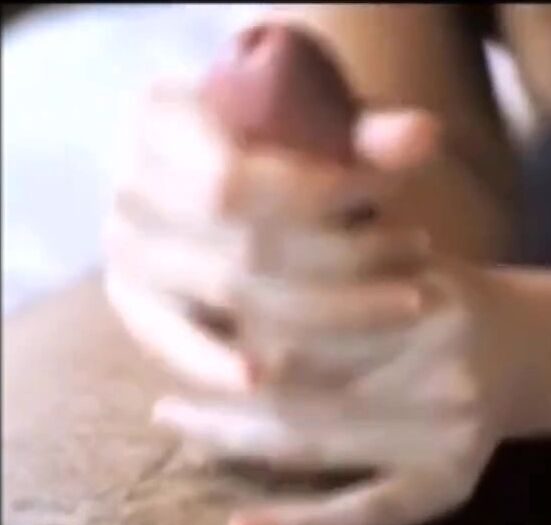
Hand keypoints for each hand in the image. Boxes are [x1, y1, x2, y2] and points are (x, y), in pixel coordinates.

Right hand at [103, 79, 439, 394]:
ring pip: (229, 293)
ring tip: (406, 298)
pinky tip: (263, 378)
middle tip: (418, 250)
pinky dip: (211, 362)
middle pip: (241, 243)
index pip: (240, 179)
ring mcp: (125, 251)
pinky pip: (169, 341)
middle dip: (343, 256)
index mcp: (160, 118)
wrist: (213, 162)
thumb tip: (423, 137)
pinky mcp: (135, 304)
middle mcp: (129, 185)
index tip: (396, 194)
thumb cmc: (277, 133)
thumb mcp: (317, 118)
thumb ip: (365, 132)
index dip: (321, 194)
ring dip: (324, 307)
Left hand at [153, 242, 515, 524]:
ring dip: (236, 441)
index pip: (304, 313)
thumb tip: (225, 260)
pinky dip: (303, 524)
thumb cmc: (443, 295)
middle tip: (167, 404)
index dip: (236, 325)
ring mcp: (447, 428)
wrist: (531, 347)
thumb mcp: (399, 256)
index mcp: (426, 298)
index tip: (183, 323)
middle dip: (223, 390)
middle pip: (303, 380)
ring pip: (318, 440)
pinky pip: (368, 509)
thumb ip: (330, 253)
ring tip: (184, 433)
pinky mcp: (451, 479)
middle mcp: (440, 364)